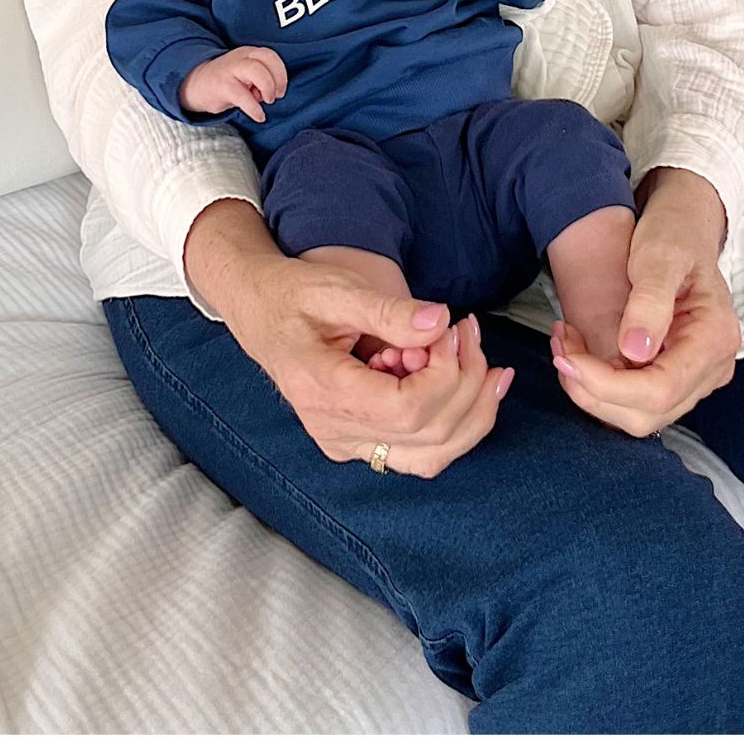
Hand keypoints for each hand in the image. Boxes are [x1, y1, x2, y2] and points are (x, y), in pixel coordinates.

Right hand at [180, 46, 287, 120]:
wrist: (197, 85)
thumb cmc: (227, 81)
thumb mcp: (246, 75)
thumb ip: (263, 79)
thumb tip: (274, 93)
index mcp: (249, 53)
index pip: (271, 56)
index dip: (281, 74)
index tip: (280, 91)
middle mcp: (241, 58)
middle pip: (268, 58)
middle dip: (278, 79)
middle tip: (275, 96)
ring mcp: (231, 70)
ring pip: (257, 71)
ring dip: (268, 87)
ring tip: (266, 101)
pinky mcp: (222, 86)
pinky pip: (243, 96)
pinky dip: (255, 109)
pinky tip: (259, 116)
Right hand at [184, 202, 513, 476]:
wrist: (260, 310)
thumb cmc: (294, 294)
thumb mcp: (337, 289)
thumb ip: (389, 310)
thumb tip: (440, 322)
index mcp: (323, 390)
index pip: (407, 410)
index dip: (446, 374)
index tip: (449, 329)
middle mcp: (334, 431)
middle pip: (430, 434)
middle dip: (467, 382)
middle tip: (466, 331)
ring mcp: (347, 443)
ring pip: (433, 456)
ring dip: (472, 411)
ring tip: (483, 362)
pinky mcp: (361, 442)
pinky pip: (422, 451)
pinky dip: (458, 423)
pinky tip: (472, 383)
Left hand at [551, 168, 738, 434]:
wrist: (684, 229)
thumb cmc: (674, 235)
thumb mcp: (659, 256)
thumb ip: (649, 301)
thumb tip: (635, 352)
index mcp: (715, 339)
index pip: (659, 390)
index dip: (607, 384)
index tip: (568, 356)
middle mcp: (712, 368)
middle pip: (647, 413)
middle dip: (593, 391)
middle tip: (560, 349)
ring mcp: (695, 378)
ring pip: (637, 416)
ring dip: (591, 391)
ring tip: (566, 347)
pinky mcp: (675, 377)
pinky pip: (634, 402)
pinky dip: (599, 385)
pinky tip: (580, 353)